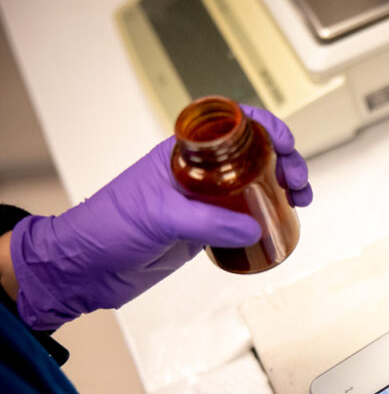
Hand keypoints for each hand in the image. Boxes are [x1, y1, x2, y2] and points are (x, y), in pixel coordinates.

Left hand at [10, 106, 311, 329]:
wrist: (86, 269)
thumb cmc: (106, 228)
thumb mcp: (160, 217)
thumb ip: (209, 221)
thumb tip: (253, 226)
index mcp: (181, 154)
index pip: (230, 124)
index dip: (263, 126)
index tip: (284, 142)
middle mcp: (197, 172)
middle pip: (252, 153)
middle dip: (283, 160)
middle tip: (297, 180)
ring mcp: (204, 200)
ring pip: (254, 184)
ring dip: (281, 188)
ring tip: (298, 200)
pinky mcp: (206, 228)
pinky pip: (245, 216)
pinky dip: (268, 217)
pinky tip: (279, 223)